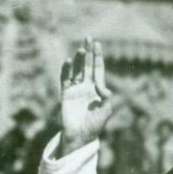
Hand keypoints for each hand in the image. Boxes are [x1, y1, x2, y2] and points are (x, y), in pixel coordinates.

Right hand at [59, 38, 113, 154]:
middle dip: (89, 52)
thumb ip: (107, 98)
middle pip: (88, 65)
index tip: (97, 44)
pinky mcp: (66, 93)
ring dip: (79, 59)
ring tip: (81, 49)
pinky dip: (66, 70)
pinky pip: (65, 79)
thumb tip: (102, 86)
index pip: (98, 69)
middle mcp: (86, 86)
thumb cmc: (95, 125)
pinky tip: (68, 61)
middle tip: (88, 37)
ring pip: (77, 69)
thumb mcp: (106, 111)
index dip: (98, 57)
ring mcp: (76, 89)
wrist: (80, 136)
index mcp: (97, 89)